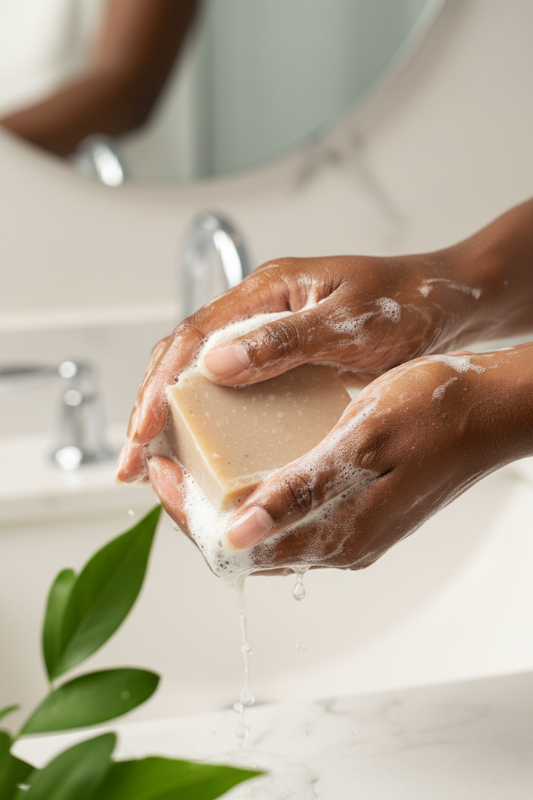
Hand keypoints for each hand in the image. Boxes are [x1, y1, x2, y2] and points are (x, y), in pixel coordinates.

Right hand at [117, 248, 485, 483]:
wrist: (445, 302)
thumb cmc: (408, 304)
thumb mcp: (351, 324)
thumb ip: (286, 340)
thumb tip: (215, 367)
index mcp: (268, 290)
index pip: (194, 336)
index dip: (162, 387)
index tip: (145, 433)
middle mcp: (258, 309)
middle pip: (184, 356)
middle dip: (152, 408)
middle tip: (135, 464)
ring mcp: (268, 332)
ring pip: (201, 373)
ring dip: (174, 418)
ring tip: (154, 464)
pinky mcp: (282, 357)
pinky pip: (232, 387)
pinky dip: (209, 418)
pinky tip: (202, 449)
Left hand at [142, 345, 532, 572]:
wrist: (490, 410)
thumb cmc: (435, 413)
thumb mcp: (361, 442)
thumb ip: (299, 492)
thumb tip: (237, 533)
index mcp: (337, 534)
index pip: (234, 547)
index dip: (185, 510)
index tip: (159, 465)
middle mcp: (339, 545)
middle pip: (241, 545)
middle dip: (194, 507)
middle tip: (168, 457)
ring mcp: (349, 533)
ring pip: (261, 532)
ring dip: (220, 501)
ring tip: (195, 457)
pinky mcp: (358, 516)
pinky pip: (288, 518)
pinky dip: (253, 495)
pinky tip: (244, 460)